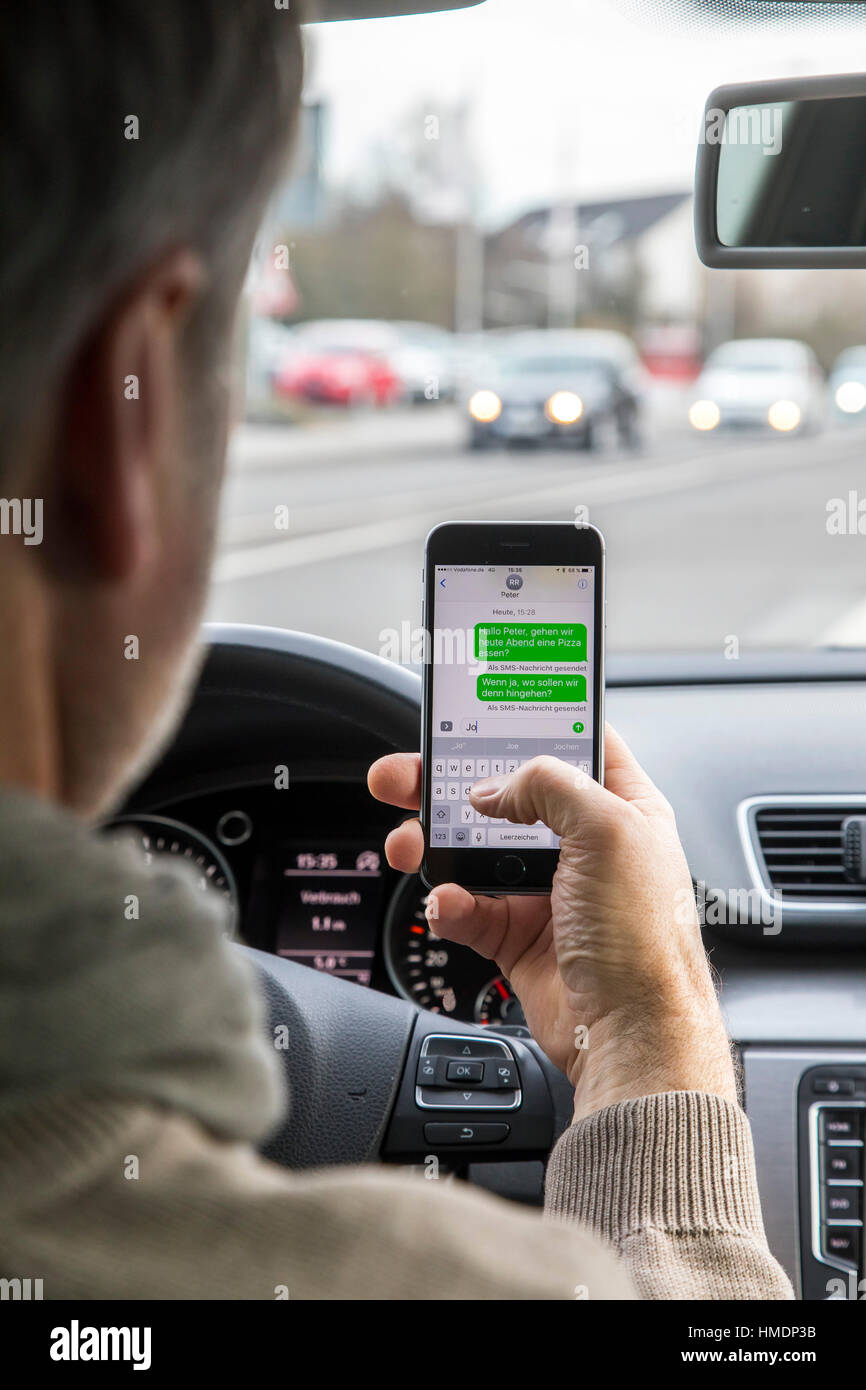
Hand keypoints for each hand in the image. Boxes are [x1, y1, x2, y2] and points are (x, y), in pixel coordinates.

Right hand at [368, 727, 737, 1121]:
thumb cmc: (645, 937)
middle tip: (405, 775)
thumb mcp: (608, 829)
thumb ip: (546, 785)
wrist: (630, 1034)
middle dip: (450, 784)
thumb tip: (491, 788)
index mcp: (622, 807)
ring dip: (434, 843)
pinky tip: (447, 902)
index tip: (480, 711)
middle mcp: (584, 844)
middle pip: (505, 795)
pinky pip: (468, 907)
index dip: (528, 724)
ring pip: (474, 850)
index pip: (573, 744)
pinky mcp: (519, 934)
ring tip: (407, 841)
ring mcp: (549, 890)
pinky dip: (448, 903)